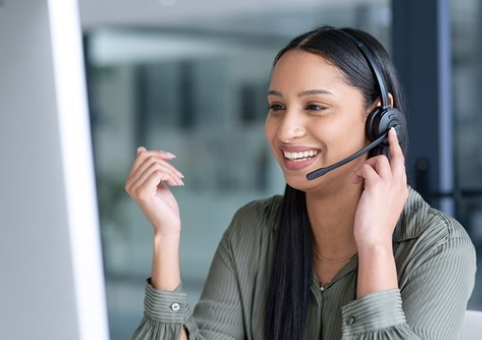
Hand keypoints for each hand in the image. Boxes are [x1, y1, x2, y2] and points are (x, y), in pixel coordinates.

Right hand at [125, 147, 184, 235]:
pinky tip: (176, 184)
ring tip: (179, 182)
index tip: (172, 157)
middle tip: (179, 175)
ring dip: (172, 172)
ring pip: (155, 166)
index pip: (142, 156)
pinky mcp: (143, 192)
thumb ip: (150, 169)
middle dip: (167, 163)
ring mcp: (134, 188)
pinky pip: (158, 173)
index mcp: (131, 180)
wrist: (168, 225)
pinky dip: (171, 176)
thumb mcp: (158, 182)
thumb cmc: (165, 206)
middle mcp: (129, 183)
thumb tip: (140, 149)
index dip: (158, 153)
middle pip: (149, 159)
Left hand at [352, 128, 407, 248]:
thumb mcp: (384, 207)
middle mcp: (398, 185)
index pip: (401, 166)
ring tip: (358, 178)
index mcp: (402, 191)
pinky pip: (366, 169)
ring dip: (366, 165)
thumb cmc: (376, 227)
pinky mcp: (377, 186)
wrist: (376, 239)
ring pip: (380, 159)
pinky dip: (358, 173)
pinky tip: (355, 182)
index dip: (397, 152)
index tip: (394, 140)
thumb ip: (383, 193)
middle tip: (389, 134)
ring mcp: (389, 185)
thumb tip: (370, 182)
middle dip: (393, 142)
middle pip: (398, 156)